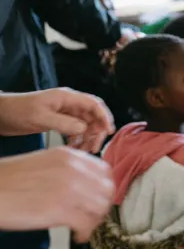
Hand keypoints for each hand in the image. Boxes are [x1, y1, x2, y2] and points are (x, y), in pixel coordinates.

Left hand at [0, 89, 114, 152]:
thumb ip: (64, 123)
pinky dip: (77, 139)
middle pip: (92, 115)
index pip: (94, 104)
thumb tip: (85, 129)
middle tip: (95, 146)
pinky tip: (74, 147)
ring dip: (87, 137)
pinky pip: (74, 130)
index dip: (104, 116)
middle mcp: (68, 104)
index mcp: (67, 97)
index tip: (108, 131)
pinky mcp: (57, 121)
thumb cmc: (18, 111)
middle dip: (96, 131)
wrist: (0, 114)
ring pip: (84, 124)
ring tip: (85, 150)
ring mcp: (63, 113)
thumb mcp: (41, 117)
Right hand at [0, 147, 114, 241]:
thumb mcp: (43, 163)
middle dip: (102, 206)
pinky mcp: (59, 209)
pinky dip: (85, 233)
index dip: (104, 187)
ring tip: (84, 227)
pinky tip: (77, 236)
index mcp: (69, 156)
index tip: (100, 197)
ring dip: (95, 221)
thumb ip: (67, 170)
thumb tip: (84, 185)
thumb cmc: (8, 179)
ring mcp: (68, 189)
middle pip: (106, 190)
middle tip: (94, 216)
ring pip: (100, 207)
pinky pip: (86, 223)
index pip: (104, 171)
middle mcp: (73, 170)